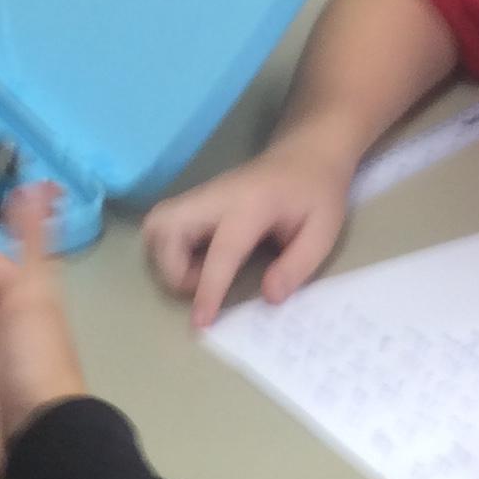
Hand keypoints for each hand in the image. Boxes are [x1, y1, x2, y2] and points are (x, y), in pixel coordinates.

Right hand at [142, 135, 353, 328]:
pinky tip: (199, 259)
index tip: (200, 323)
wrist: (305, 155)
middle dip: (172, 269)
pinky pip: (162, 226)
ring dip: (166, 260)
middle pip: (165, 228)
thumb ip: (297, 266)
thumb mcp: (323, 231)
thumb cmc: (315, 195)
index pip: (222, 251)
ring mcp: (200, 195)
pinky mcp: (194, 201)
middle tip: (202, 285)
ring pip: (156, 226)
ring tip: (199, 273)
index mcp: (251, 205)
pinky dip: (169, 250)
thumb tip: (269, 297)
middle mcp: (215, 197)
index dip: (208, 289)